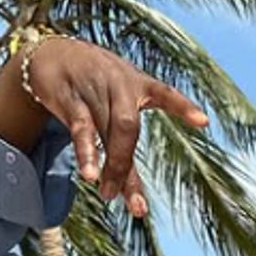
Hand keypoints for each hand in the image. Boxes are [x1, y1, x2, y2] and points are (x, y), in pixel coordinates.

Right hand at [22, 38, 207, 215]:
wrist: (52, 51)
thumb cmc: (94, 82)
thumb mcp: (116, 98)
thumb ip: (125, 139)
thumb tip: (130, 188)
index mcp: (137, 84)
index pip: (164, 93)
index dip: (183, 107)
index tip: (204, 122)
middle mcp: (119, 86)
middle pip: (129, 127)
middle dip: (127, 164)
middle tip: (135, 204)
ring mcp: (94, 91)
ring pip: (107, 131)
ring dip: (110, 164)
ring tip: (109, 194)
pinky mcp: (69, 98)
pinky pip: (80, 126)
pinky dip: (86, 150)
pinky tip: (89, 173)